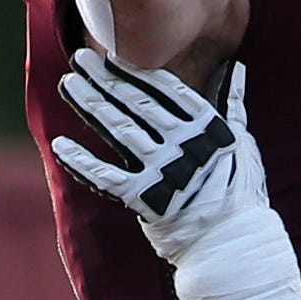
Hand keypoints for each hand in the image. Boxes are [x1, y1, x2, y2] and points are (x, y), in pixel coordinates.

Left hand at [53, 52, 300, 299]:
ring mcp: (165, 172)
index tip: (112, 55)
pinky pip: (106, 177)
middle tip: (80, 58)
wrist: (233, 244)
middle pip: (137, 104)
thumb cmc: (239, 192)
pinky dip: (81, 162)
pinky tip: (59, 145)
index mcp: (208, 128)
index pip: (166, 89)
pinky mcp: (147, 199)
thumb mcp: (241, 143)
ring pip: (119, 131)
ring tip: (68, 85)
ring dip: (89, 105)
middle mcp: (186, 146)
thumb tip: (235, 68)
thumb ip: (231, 104)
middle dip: (106, 79)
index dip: (136, 71)